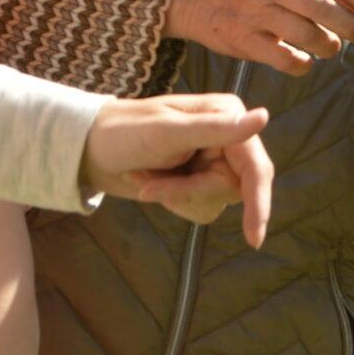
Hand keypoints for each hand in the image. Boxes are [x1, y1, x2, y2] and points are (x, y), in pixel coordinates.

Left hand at [84, 94, 273, 247]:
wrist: (89, 149)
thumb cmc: (124, 132)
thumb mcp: (168, 132)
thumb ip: (217, 129)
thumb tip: (264, 117)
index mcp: (227, 115)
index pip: (254, 167)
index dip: (258, 202)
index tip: (254, 239)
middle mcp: (228, 137)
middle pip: (233, 188)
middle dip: (190, 192)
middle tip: (151, 188)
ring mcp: (214, 160)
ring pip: (215, 200)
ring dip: (177, 196)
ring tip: (146, 178)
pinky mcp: (200, 180)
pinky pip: (201, 207)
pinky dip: (173, 201)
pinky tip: (151, 183)